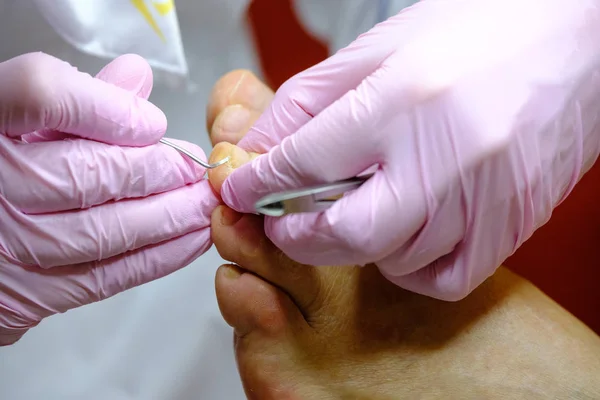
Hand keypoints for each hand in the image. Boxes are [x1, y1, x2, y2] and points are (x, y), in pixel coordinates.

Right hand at [0, 53, 218, 344]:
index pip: (39, 94)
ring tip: (204, 203)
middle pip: (85, 172)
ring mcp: (5, 243)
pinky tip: (191, 238)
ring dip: (170, 217)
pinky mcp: (27, 295)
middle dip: (158, 171)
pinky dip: (159, 256)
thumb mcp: (25, 123)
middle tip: (196, 168)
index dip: (107, 107)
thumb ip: (78, 98)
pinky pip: (104, 276)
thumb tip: (135, 75)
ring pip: (102, 230)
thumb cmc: (4, 170)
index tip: (153, 123)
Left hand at [217, 0, 599, 299]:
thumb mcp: (380, 48)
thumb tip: (259, 148)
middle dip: (297, 235)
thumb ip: (309, 103)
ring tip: (359, 207)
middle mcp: (446, 156)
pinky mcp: (510, 226)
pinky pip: (441, 278)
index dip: (257, 182)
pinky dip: (409, 267)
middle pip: (344, 234)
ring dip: (356, 245)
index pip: (304, 162)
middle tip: (284, 219)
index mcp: (405, 99)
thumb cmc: (484, 31)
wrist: (575, 40)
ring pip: (391, 260)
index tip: (238, 192)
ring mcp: (483, 200)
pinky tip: (405, 232)